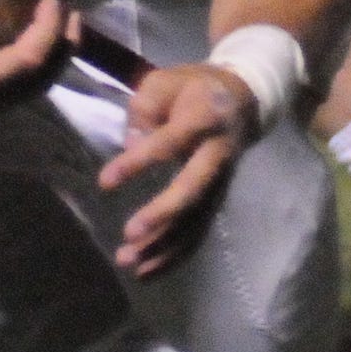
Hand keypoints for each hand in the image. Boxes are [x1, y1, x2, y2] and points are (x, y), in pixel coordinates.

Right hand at [0, 0, 68, 144]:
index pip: (23, 63)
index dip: (46, 33)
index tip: (52, 1)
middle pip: (36, 86)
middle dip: (61, 51)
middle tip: (72, 15)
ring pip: (23, 97)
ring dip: (46, 65)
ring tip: (55, 30)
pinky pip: (5, 100)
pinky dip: (23, 75)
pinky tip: (17, 49)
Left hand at [98, 62, 257, 274]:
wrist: (245, 98)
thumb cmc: (195, 88)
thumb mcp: (166, 80)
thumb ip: (145, 109)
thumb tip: (131, 146)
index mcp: (205, 118)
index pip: (170, 143)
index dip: (138, 162)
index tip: (105, 181)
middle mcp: (217, 155)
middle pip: (194, 189)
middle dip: (163, 214)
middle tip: (130, 234)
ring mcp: (221, 181)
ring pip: (197, 220)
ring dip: (165, 245)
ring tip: (128, 262)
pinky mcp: (216, 199)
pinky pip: (198, 232)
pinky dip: (175, 255)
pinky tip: (147, 271)